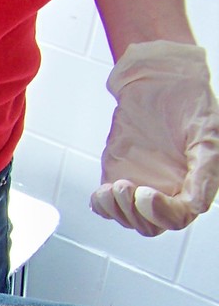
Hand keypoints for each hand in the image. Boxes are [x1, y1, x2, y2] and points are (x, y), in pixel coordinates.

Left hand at [91, 41, 218, 235]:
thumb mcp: (205, 132)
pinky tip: (101, 192)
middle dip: (135, 213)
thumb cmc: (189, 101)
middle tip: (124, 186)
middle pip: (152, 225)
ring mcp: (143, 185)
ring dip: (117, 210)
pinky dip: (101, 205)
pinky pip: (108, 206)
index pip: (179, 217)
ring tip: (113, 187)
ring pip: (129, 219)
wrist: (158, 80)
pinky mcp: (119, 177)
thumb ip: (204, 169)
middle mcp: (170, 189)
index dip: (161, 213)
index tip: (145, 193)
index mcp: (195, 184)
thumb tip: (197, 206)